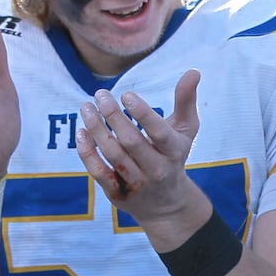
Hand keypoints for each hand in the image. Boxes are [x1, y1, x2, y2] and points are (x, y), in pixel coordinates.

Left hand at [75, 69, 200, 224]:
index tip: (126, 94)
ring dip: (96, 129)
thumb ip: (186, 100)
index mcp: (174, 151)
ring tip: (87, 107)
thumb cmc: (174, 155)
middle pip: (131, 142)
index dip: (142, 113)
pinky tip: (81, 132)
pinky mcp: (117, 193)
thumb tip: (193, 70)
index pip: (158, 132)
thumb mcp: (185, 130)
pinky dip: (87, 153)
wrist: (167, 204)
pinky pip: (99, 172)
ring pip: (112, 154)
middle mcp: (156, 169)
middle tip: (100, 95)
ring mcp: (136, 183)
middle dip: (113, 116)